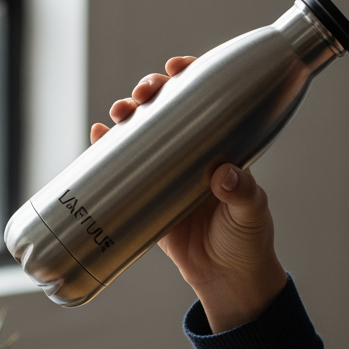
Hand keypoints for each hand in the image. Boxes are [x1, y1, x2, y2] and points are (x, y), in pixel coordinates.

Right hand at [91, 56, 287, 331]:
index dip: (190, 76)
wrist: (226, 279)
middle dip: (150, 92)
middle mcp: (192, 153)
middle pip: (167, 108)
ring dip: (127, 114)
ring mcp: (167, 173)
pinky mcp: (147, 196)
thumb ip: (241, 193)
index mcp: (221, 146)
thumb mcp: (251, 213)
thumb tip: (223, 173)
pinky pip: (123, 167)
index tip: (177, 68)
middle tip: (142, 93)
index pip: (205, 100)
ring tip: (119, 111)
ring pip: (142, 132)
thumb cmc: (247, 241)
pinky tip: (97, 135)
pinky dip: (107, 148)